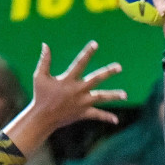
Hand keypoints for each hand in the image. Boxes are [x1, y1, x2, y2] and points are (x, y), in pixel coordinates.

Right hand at [4, 42, 125, 156]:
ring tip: (125, 95)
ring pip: (101, 98)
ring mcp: (82, 102)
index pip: (80, 63)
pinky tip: (116, 120)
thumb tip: (45, 44)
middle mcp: (77, 90)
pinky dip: (106, 117)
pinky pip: (97, 115)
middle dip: (108, 72)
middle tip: (119, 67)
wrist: (42, 118)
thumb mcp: (39, 76)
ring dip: (113, 96)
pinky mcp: (83, 113)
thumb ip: (45, 60)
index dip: (87, 53)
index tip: (95, 44)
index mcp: (68, 80)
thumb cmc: (40, 95)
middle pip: (96, 79)